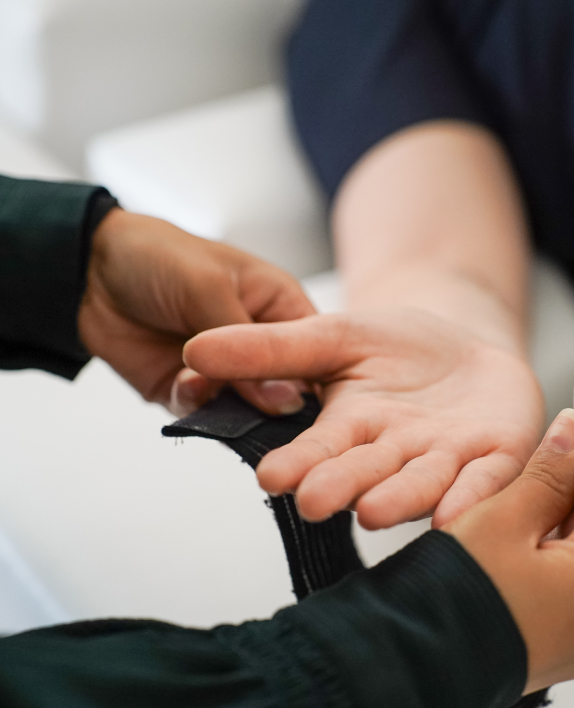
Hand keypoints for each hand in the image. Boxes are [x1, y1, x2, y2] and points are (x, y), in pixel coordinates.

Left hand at [78, 209, 315, 414]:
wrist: (86, 271)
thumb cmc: (159, 257)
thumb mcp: (210, 289)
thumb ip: (249, 346)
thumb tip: (288, 400)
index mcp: (281, 310)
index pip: (317, 354)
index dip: (319, 380)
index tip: (317, 406)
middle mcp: (260, 347)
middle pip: (286, 391)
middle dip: (272, 404)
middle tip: (255, 405)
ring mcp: (226, 374)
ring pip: (248, 410)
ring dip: (228, 406)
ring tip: (201, 385)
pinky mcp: (191, 392)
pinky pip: (206, 415)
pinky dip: (195, 405)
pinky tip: (182, 384)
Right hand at [182, 309, 545, 528]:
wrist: (467, 346)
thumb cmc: (398, 348)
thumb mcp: (336, 337)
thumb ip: (274, 348)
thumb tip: (196, 350)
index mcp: (352, 427)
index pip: (320, 450)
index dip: (299, 463)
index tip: (271, 476)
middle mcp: (395, 453)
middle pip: (366, 472)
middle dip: (341, 486)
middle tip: (313, 502)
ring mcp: (447, 458)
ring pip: (421, 481)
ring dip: (400, 497)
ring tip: (372, 510)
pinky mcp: (497, 457)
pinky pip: (485, 479)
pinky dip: (472, 495)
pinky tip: (455, 513)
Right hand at [444, 410, 573, 693]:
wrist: (412, 668)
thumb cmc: (455, 602)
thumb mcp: (503, 520)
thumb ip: (547, 472)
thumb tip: (571, 431)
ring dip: (569, 509)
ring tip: (555, 466)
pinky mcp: (558, 643)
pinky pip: (569, 579)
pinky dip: (556, 544)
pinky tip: (538, 515)